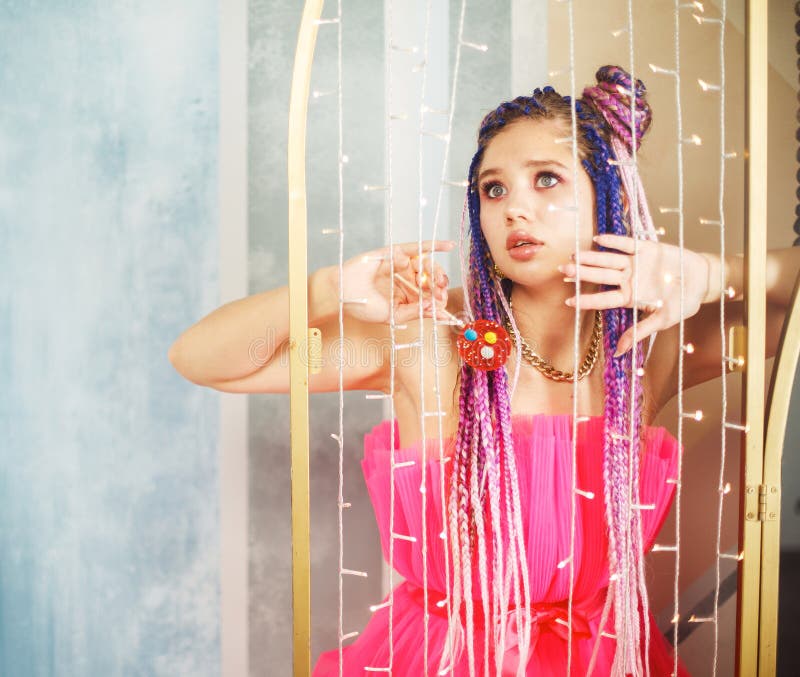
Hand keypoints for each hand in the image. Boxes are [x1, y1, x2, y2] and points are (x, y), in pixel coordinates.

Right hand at [338, 239, 453, 323]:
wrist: (342, 293)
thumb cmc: (364, 306)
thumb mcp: (393, 316)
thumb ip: (415, 312)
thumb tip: (437, 309)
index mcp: (407, 298)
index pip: (429, 299)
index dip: (439, 305)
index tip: (446, 314)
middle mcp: (406, 281)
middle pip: (431, 282)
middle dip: (439, 288)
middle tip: (440, 294)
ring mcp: (402, 266)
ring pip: (427, 266)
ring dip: (436, 273)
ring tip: (437, 282)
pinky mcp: (395, 253)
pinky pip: (418, 248)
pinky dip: (434, 245)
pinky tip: (448, 245)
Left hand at [559, 233, 710, 356]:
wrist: (704, 281)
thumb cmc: (683, 303)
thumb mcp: (663, 321)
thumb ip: (640, 332)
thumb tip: (619, 352)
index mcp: (629, 298)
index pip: (603, 300)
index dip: (586, 300)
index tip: (568, 301)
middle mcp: (628, 280)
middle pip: (600, 277)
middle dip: (582, 274)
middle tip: (562, 271)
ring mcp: (635, 264)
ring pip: (609, 260)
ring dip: (591, 258)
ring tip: (574, 255)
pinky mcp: (646, 249)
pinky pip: (627, 244)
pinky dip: (614, 242)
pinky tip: (598, 239)